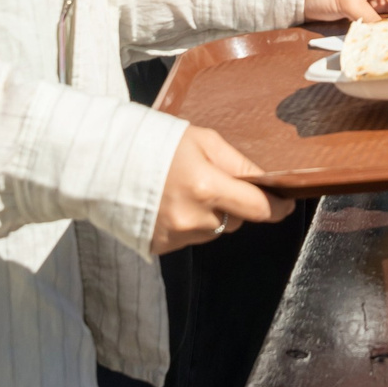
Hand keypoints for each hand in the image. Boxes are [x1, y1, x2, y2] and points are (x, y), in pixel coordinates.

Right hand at [151, 126, 291, 252]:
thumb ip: (238, 163)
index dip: (277, 207)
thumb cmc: (154, 143)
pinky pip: (190, 238)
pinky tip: (170, 203)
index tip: (285, 204)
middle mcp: (193, 218)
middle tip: (214, 182)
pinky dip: (189, 224)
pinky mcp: (160, 246)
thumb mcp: (203, 140)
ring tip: (185, 190)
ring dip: (211, 215)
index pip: (258, 208)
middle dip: (234, 205)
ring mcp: (175, 236)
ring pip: (214, 231)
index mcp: (206, 187)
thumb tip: (267, 182)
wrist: (102, 163)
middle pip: (236, 221)